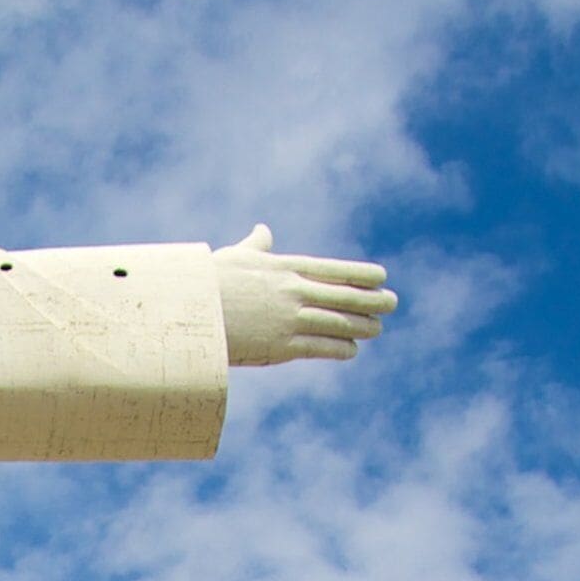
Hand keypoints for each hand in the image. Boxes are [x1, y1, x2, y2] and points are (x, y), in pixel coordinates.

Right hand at [215, 225, 393, 365]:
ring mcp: (288, 320)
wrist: (187, 313)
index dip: (359, 273)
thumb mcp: (234, 257)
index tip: (381, 275)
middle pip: (343, 296)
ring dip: (361, 326)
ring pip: (337, 323)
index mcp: (283, 267)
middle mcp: (292, 292)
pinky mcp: (280, 346)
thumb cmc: (206, 283)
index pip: (332, 269)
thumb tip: (264, 230)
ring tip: (377, 328)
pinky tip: (352, 350)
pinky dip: (339, 348)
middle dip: (371, 300)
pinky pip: (320, 348)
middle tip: (392, 302)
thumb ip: (255, 245)